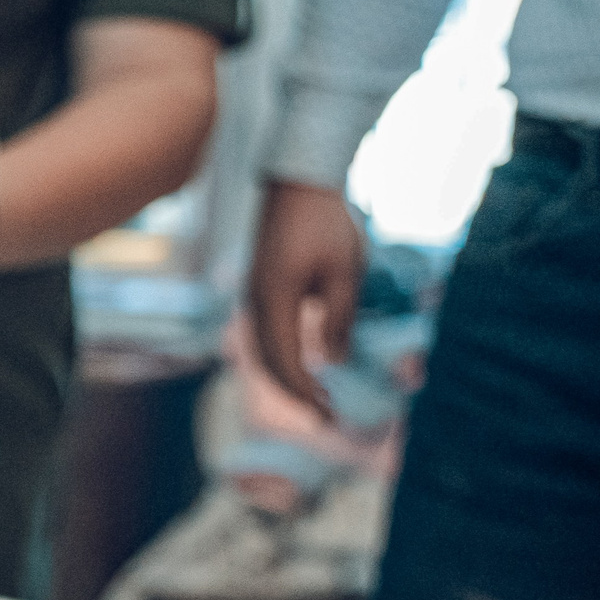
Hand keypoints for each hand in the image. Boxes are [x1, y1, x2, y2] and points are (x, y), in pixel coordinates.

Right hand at [248, 179, 366, 416]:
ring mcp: (254, 296)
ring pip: (263, 352)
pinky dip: (282, 357)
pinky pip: (266, 335)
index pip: (286, 362)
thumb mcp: (344, 273)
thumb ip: (340, 319)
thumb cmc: (326, 224)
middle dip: (295, 393)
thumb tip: (333, 361)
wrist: (298, 183)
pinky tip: (305, 362)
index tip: (330, 412)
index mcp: (274, 303)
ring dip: (287, 377)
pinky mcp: (260, 288)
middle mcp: (256, 304)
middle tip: (325, 416)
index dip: (306, 392)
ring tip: (315, 396)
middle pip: (268, 364)